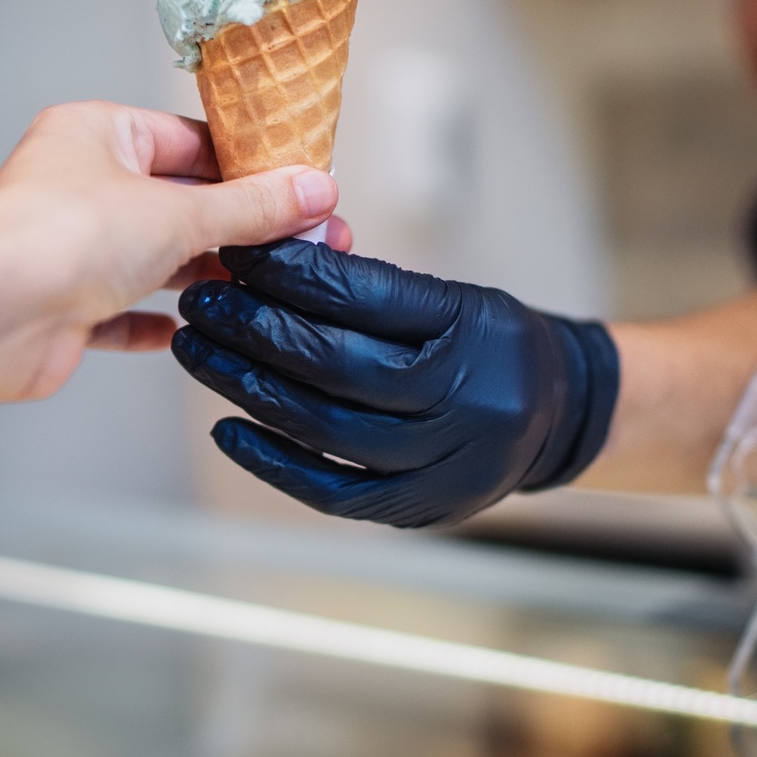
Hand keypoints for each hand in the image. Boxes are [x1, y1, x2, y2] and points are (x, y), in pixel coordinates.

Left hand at [0, 102, 338, 397]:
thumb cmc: (57, 236)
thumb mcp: (179, 211)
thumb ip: (250, 207)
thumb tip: (310, 191)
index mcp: (95, 132)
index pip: (187, 138)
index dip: (246, 163)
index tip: (296, 185)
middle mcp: (76, 183)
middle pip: (174, 199)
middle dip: (232, 224)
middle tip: (295, 240)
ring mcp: (68, 246)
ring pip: (150, 255)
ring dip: (199, 272)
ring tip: (259, 283)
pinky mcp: (63, 305)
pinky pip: (119, 310)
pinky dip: (155, 320)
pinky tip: (188, 329)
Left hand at [172, 242, 618, 526]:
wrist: (558, 417)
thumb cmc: (491, 345)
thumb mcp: (454, 297)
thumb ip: (374, 287)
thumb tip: (274, 257)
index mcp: (470, 328)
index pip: (365, 296)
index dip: (290, 272)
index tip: (237, 248)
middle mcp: (461, 399)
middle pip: (335, 362)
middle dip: (254, 327)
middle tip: (201, 299)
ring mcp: (441, 462)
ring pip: (323, 425)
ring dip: (246, 387)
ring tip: (198, 351)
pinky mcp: (417, 508)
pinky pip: (330, 488)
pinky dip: (271, 460)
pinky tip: (227, 428)